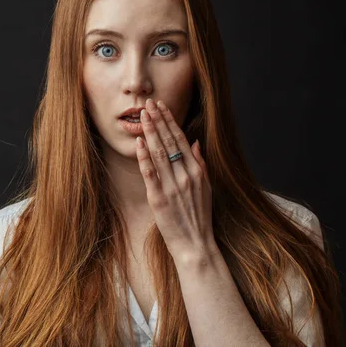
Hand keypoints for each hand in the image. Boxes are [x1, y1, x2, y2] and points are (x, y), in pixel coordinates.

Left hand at [135, 98, 215, 261]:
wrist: (196, 244)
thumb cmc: (200, 217)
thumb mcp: (206, 188)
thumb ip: (200, 164)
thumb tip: (194, 142)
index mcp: (197, 171)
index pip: (181, 140)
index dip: (170, 121)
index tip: (162, 107)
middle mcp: (185, 176)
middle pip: (169, 142)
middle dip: (158, 120)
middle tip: (149, 103)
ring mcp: (172, 187)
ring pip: (159, 153)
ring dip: (150, 132)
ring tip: (143, 115)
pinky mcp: (159, 199)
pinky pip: (150, 173)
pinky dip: (144, 157)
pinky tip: (139, 142)